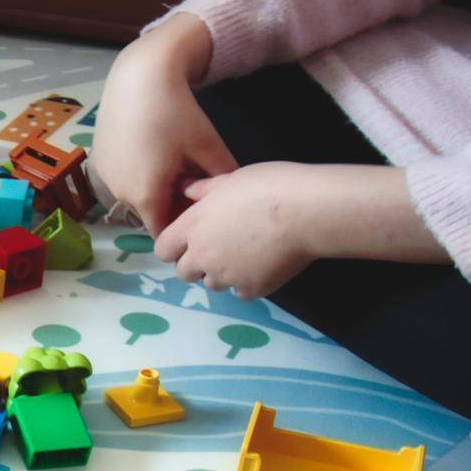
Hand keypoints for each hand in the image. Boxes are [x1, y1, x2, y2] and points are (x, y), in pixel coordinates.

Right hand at [93, 13, 236, 234]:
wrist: (140, 76)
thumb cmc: (178, 113)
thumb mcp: (209, 146)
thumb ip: (223, 179)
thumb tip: (231, 198)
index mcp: (147, 197)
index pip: (166, 233)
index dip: (185, 226)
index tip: (201, 208)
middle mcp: (120, 194)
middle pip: (150, 214)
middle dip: (170, 205)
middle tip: (191, 178)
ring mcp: (105, 178)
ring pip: (134, 197)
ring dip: (152, 189)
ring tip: (170, 161)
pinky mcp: (97, 161)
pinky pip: (121, 179)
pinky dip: (136, 173)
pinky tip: (150, 148)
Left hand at [156, 162, 322, 297]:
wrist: (306, 212)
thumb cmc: (269, 186)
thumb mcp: (230, 179)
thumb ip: (204, 190)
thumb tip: (186, 190)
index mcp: (192, 227)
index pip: (163, 249)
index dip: (174, 247)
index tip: (188, 242)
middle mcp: (202, 255)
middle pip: (184, 272)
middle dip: (196, 264)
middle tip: (219, 249)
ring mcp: (226, 275)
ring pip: (212, 284)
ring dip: (221, 273)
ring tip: (245, 255)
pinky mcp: (251, 289)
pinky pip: (240, 291)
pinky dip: (248, 282)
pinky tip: (264, 265)